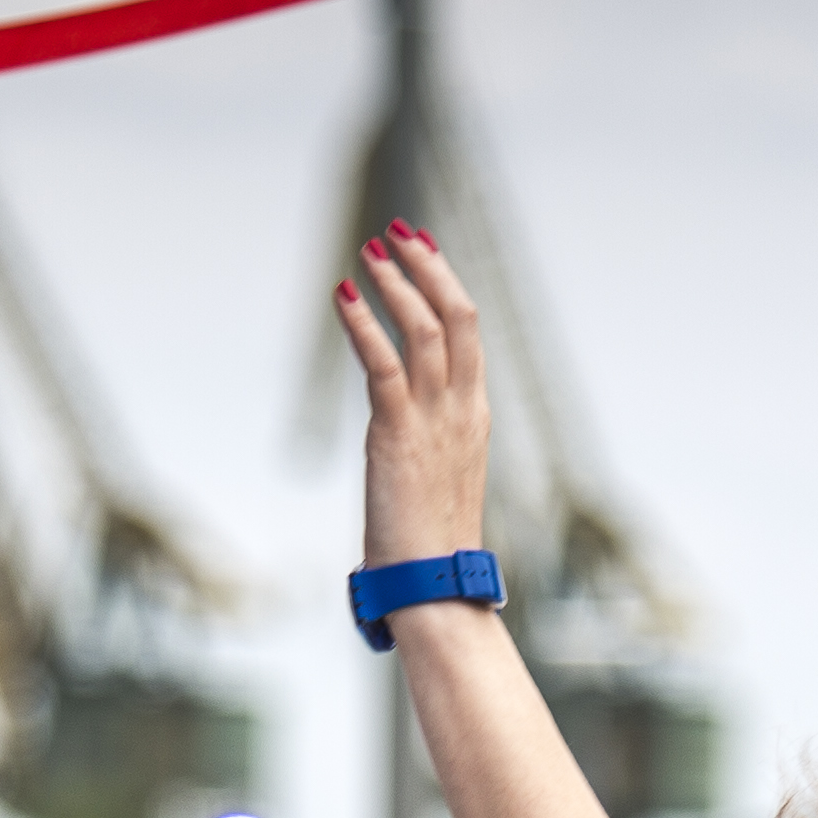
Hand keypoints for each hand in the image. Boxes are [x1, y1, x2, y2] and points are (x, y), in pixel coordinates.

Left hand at [332, 224, 491, 566]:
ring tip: (368, 251)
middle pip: (457, 315)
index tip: (420, 250)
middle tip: (396, 232)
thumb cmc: (429, 547)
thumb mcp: (435, 480)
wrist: (433, 585)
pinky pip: (383, 364)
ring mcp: (434, 420)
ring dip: (395, 283)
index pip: (468, 332)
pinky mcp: (398, 434)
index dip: (445, 284)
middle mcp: (462, 409)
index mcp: (475, 415)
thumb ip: (425, 445)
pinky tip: (343, 295)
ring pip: (423, 329)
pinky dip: (362, 325)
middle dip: (427, 267)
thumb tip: (399, 441)